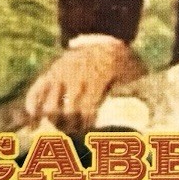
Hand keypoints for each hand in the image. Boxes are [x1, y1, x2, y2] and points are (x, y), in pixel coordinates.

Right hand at [23, 37, 146, 127]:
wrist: (106, 40)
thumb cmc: (122, 64)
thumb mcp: (133, 74)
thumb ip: (136, 93)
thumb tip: (145, 116)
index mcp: (97, 76)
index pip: (88, 108)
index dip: (87, 126)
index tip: (90, 137)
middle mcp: (76, 75)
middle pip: (68, 111)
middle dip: (72, 129)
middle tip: (76, 138)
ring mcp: (61, 73)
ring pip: (51, 105)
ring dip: (55, 123)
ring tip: (62, 132)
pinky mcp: (51, 72)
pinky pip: (36, 90)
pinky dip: (33, 106)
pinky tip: (35, 121)